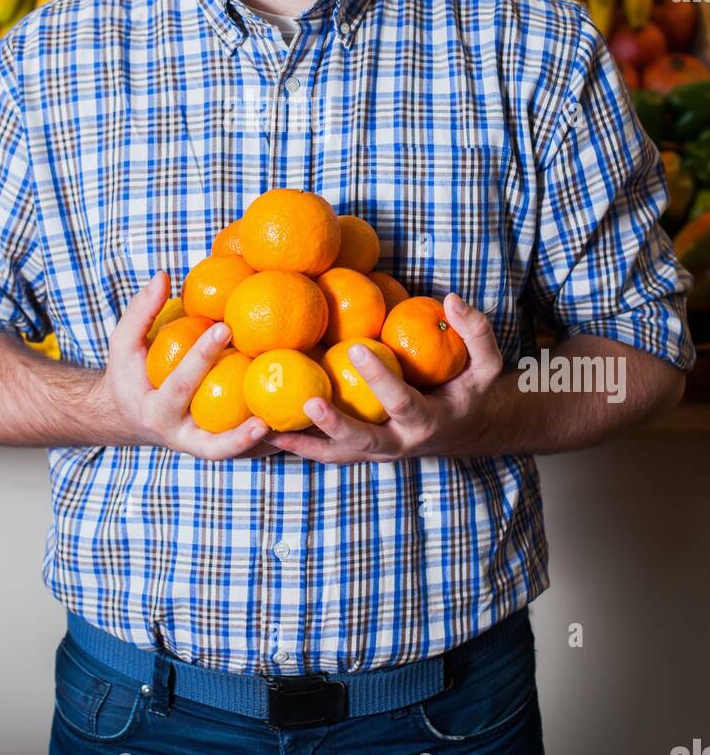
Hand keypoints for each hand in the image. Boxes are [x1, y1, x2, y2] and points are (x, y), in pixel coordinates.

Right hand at [98, 271, 278, 458]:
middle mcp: (179, 437)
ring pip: (234, 454)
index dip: (202, 357)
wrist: (127, 416)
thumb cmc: (128, 374)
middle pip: (211, 444)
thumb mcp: (123, 343)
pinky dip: (268, 441)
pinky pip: (245, 449)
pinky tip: (298, 423)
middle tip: (266, 414)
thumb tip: (163, 276)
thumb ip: (140, 311)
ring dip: (262, 445)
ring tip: (290, 428)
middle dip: (238, 433)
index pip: (182, 385)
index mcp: (155, 411)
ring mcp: (200, 446)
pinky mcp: (216, 446)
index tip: (226, 327)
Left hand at [265, 293, 503, 463]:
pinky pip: (329, 453)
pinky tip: (267, 431)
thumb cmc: (474, 389)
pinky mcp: (363, 452)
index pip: (401, 401)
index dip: (380, 378)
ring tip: (268, 430)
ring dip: (304, 445)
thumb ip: (475, 331)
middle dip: (335, 425)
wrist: (469, 430)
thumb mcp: (487, 363)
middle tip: (308, 402)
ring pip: (338, 455)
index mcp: (428, 420)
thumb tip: (451, 300)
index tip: (356, 347)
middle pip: (363, 442)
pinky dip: (299, 445)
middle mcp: (401, 443)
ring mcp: (379, 452)